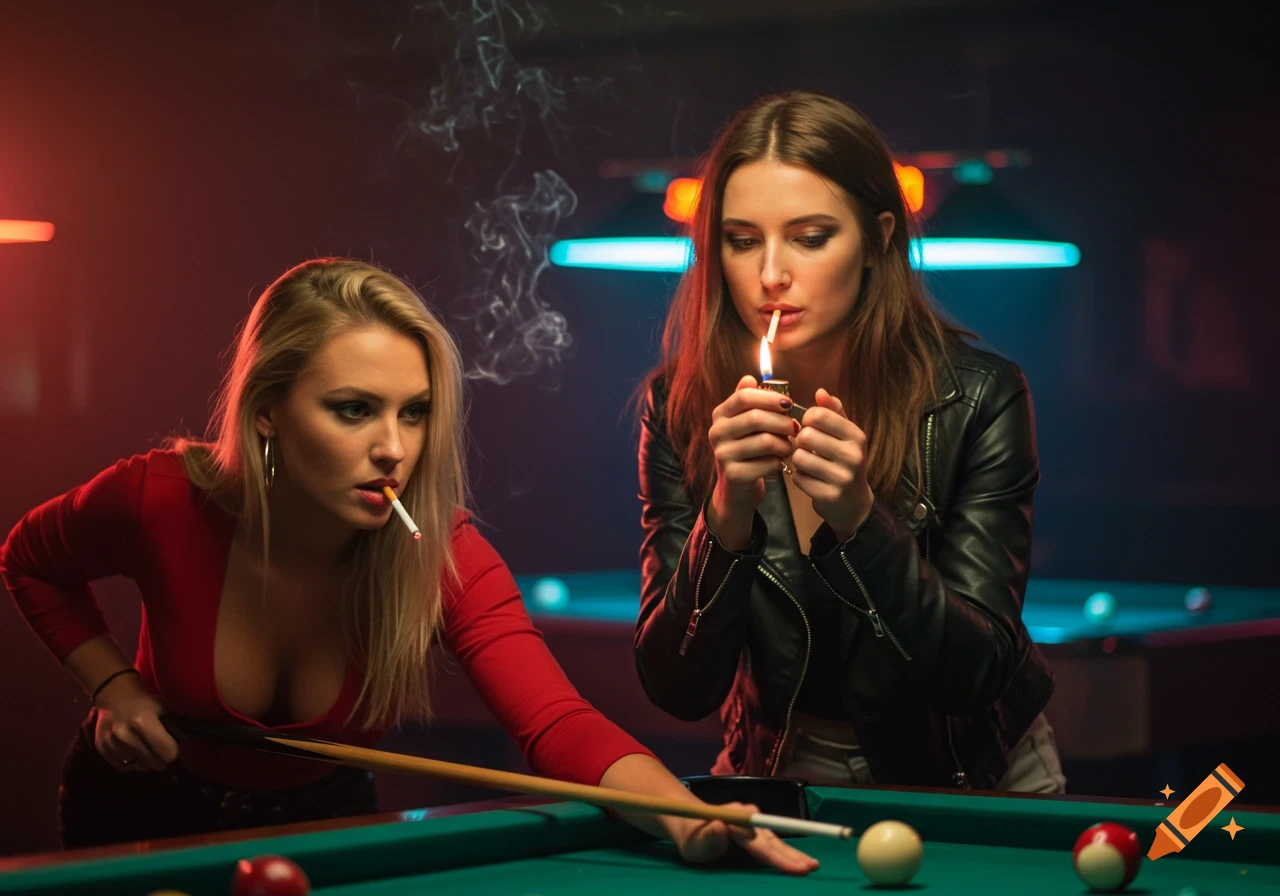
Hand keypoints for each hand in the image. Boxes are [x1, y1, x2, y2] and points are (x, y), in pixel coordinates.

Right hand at [93, 675, 179, 772]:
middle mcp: (125, 735)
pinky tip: (131, 746)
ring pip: (140, 768)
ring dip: (144, 759)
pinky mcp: (102, 750)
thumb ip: (177, 727)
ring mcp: (111, 744)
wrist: (115, 697)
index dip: (174, 750)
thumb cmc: (146, 704)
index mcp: (143, 722)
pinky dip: (131, 761)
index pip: (168, 754)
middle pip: (155, 765)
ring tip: (143, 743)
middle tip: (158, 745)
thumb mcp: (165, 709)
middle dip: (161, 757)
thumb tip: (190, 744)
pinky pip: (125, 768)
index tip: (172, 744)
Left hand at [671, 802, 819, 874]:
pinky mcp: (758, 828)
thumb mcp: (691, 842)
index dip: (779, 856)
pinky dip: (787, 852)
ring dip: (794, 854)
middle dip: (793, 855)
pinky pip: (774, 841)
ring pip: (776, 840)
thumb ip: (706, 837)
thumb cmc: (692, 837)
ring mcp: (755, 820)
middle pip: (773, 839)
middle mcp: (749, 816)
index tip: (798, 867)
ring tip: (812, 866)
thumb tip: (721, 825)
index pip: (759, 843)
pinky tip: (800, 861)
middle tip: (813, 868)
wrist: (692, 823)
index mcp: (734, 819)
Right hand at [707, 375, 798, 546]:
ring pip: (766, 441)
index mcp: (720, 414)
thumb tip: (749, 377)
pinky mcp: (734, 474)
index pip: (744, 397)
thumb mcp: (747, 423)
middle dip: (782, 422)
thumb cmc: (748, 448)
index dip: (769, 397)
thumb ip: (750, 400)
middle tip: (795, 429)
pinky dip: (780, 463)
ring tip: (789, 447)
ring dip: (785, 444)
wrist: (737, 487)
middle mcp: (716, 432)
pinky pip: (767, 463)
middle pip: (756, 418)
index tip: (789, 404)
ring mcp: (722, 454)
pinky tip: (780, 463)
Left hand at [791, 388, 874, 540]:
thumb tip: (820, 391)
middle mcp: (853, 455)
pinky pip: (798, 478)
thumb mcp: (845, 435)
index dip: (806, 420)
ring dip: (798, 461)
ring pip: (799, 457)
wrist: (854, 503)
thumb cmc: (844, 462)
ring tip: (808, 464)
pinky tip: (810, 479)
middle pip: (805, 435)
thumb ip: (833, 412)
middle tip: (807, 448)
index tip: (810, 427)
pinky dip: (799, 478)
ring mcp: (842, 477)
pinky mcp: (829, 495)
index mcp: (856, 436)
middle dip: (800, 441)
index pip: (818, 414)